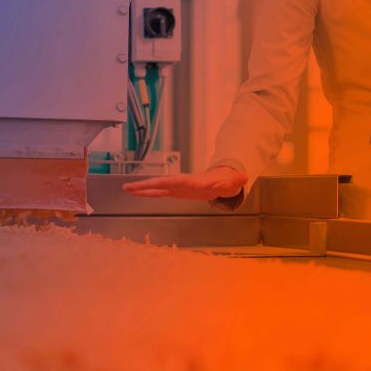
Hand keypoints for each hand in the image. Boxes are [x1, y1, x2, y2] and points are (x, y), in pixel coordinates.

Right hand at [121, 166, 247, 200]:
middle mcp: (180, 183)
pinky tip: (137, 194)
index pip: (174, 182)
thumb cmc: (225, 182)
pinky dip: (147, 193)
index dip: (162, 183)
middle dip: (145, 185)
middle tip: (128, 187)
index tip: (149, 184)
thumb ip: (236, 180)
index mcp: (191, 181)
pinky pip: (158, 193)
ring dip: (142, 189)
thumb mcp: (232, 182)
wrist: (221, 180)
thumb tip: (245, 176)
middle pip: (160, 184)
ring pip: (156, 188)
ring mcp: (176, 187)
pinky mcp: (175, 192)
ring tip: (126, 189)